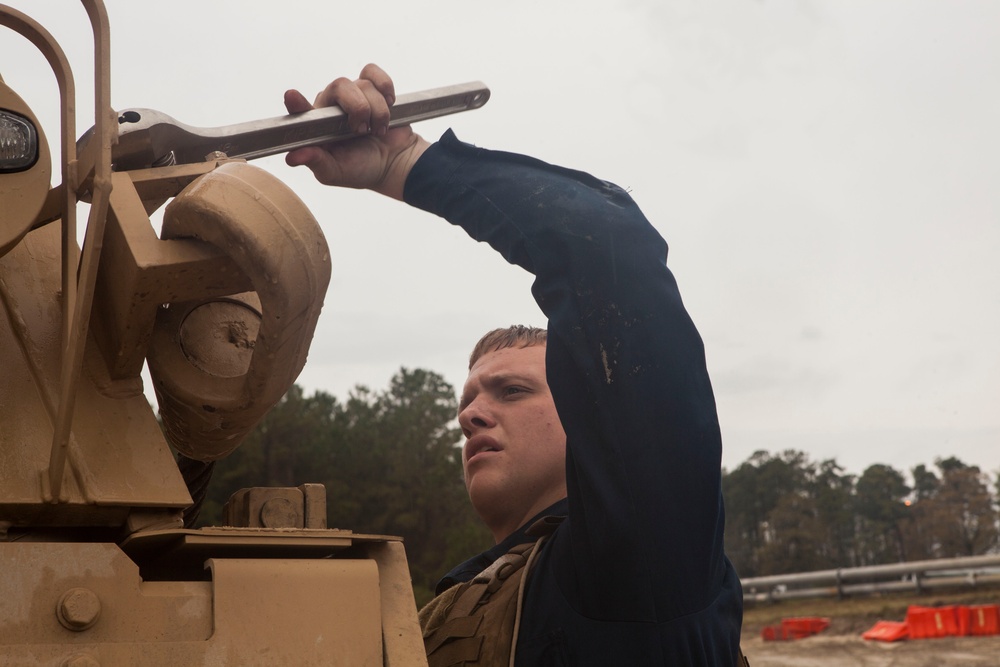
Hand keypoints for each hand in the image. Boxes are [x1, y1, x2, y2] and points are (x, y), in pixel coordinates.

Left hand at [284, 64, 429, 199]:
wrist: (395, 163)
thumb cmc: (362, 169)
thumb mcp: (337, 172)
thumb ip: (316, 163)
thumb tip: (292, 158)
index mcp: (317, 126)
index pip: (302, 110)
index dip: (297, 103)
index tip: (292, 96)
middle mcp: (331, 106)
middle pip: (339, 86)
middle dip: (358, 108)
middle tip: (363, 130)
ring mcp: (352, 95)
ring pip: (364, 85)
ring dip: (379, 111)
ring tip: (378, 130)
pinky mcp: (371, 88)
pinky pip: (373, 73)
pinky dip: (385, 86)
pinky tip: (389, 104)